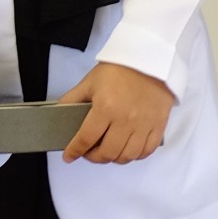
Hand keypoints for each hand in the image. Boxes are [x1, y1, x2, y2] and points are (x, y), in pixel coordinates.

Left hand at [58, 62, 173, 164]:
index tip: (69, 156)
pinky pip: (146, 151)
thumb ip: (73, 99)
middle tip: (88, 152)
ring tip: (107, 151)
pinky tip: (126, 149)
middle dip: (93, 157)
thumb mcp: (90, 81)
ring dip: (114, 159)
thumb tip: (59, 113)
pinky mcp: (158, 126)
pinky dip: (134, 156)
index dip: (75, 151)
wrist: (149, 59)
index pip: (86, 138)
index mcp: (105, 107)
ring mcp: (144, 125)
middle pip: (107, 153)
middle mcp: (125, 120)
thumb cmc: (119, 69)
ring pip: (127, 156)